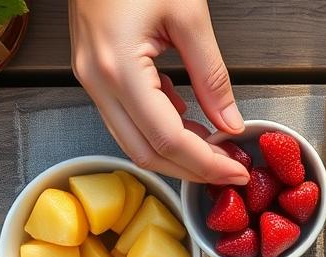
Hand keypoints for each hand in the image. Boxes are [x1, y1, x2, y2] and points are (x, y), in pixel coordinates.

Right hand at [68, 0, 249, 184]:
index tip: (235, 171)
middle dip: (190, 170)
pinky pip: (126, 117)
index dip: (204, 163)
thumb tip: (232, 122)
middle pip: (145, 151)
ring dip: (175, 153)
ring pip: (132, 141)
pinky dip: (159, 128)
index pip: (166, 137)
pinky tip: (189, 121)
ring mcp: (90, 78)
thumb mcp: (189, 16)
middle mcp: (97, 80)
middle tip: (229, 171)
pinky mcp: (94, 73)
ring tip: (215, 150)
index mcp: (118, 67)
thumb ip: (212, 75)